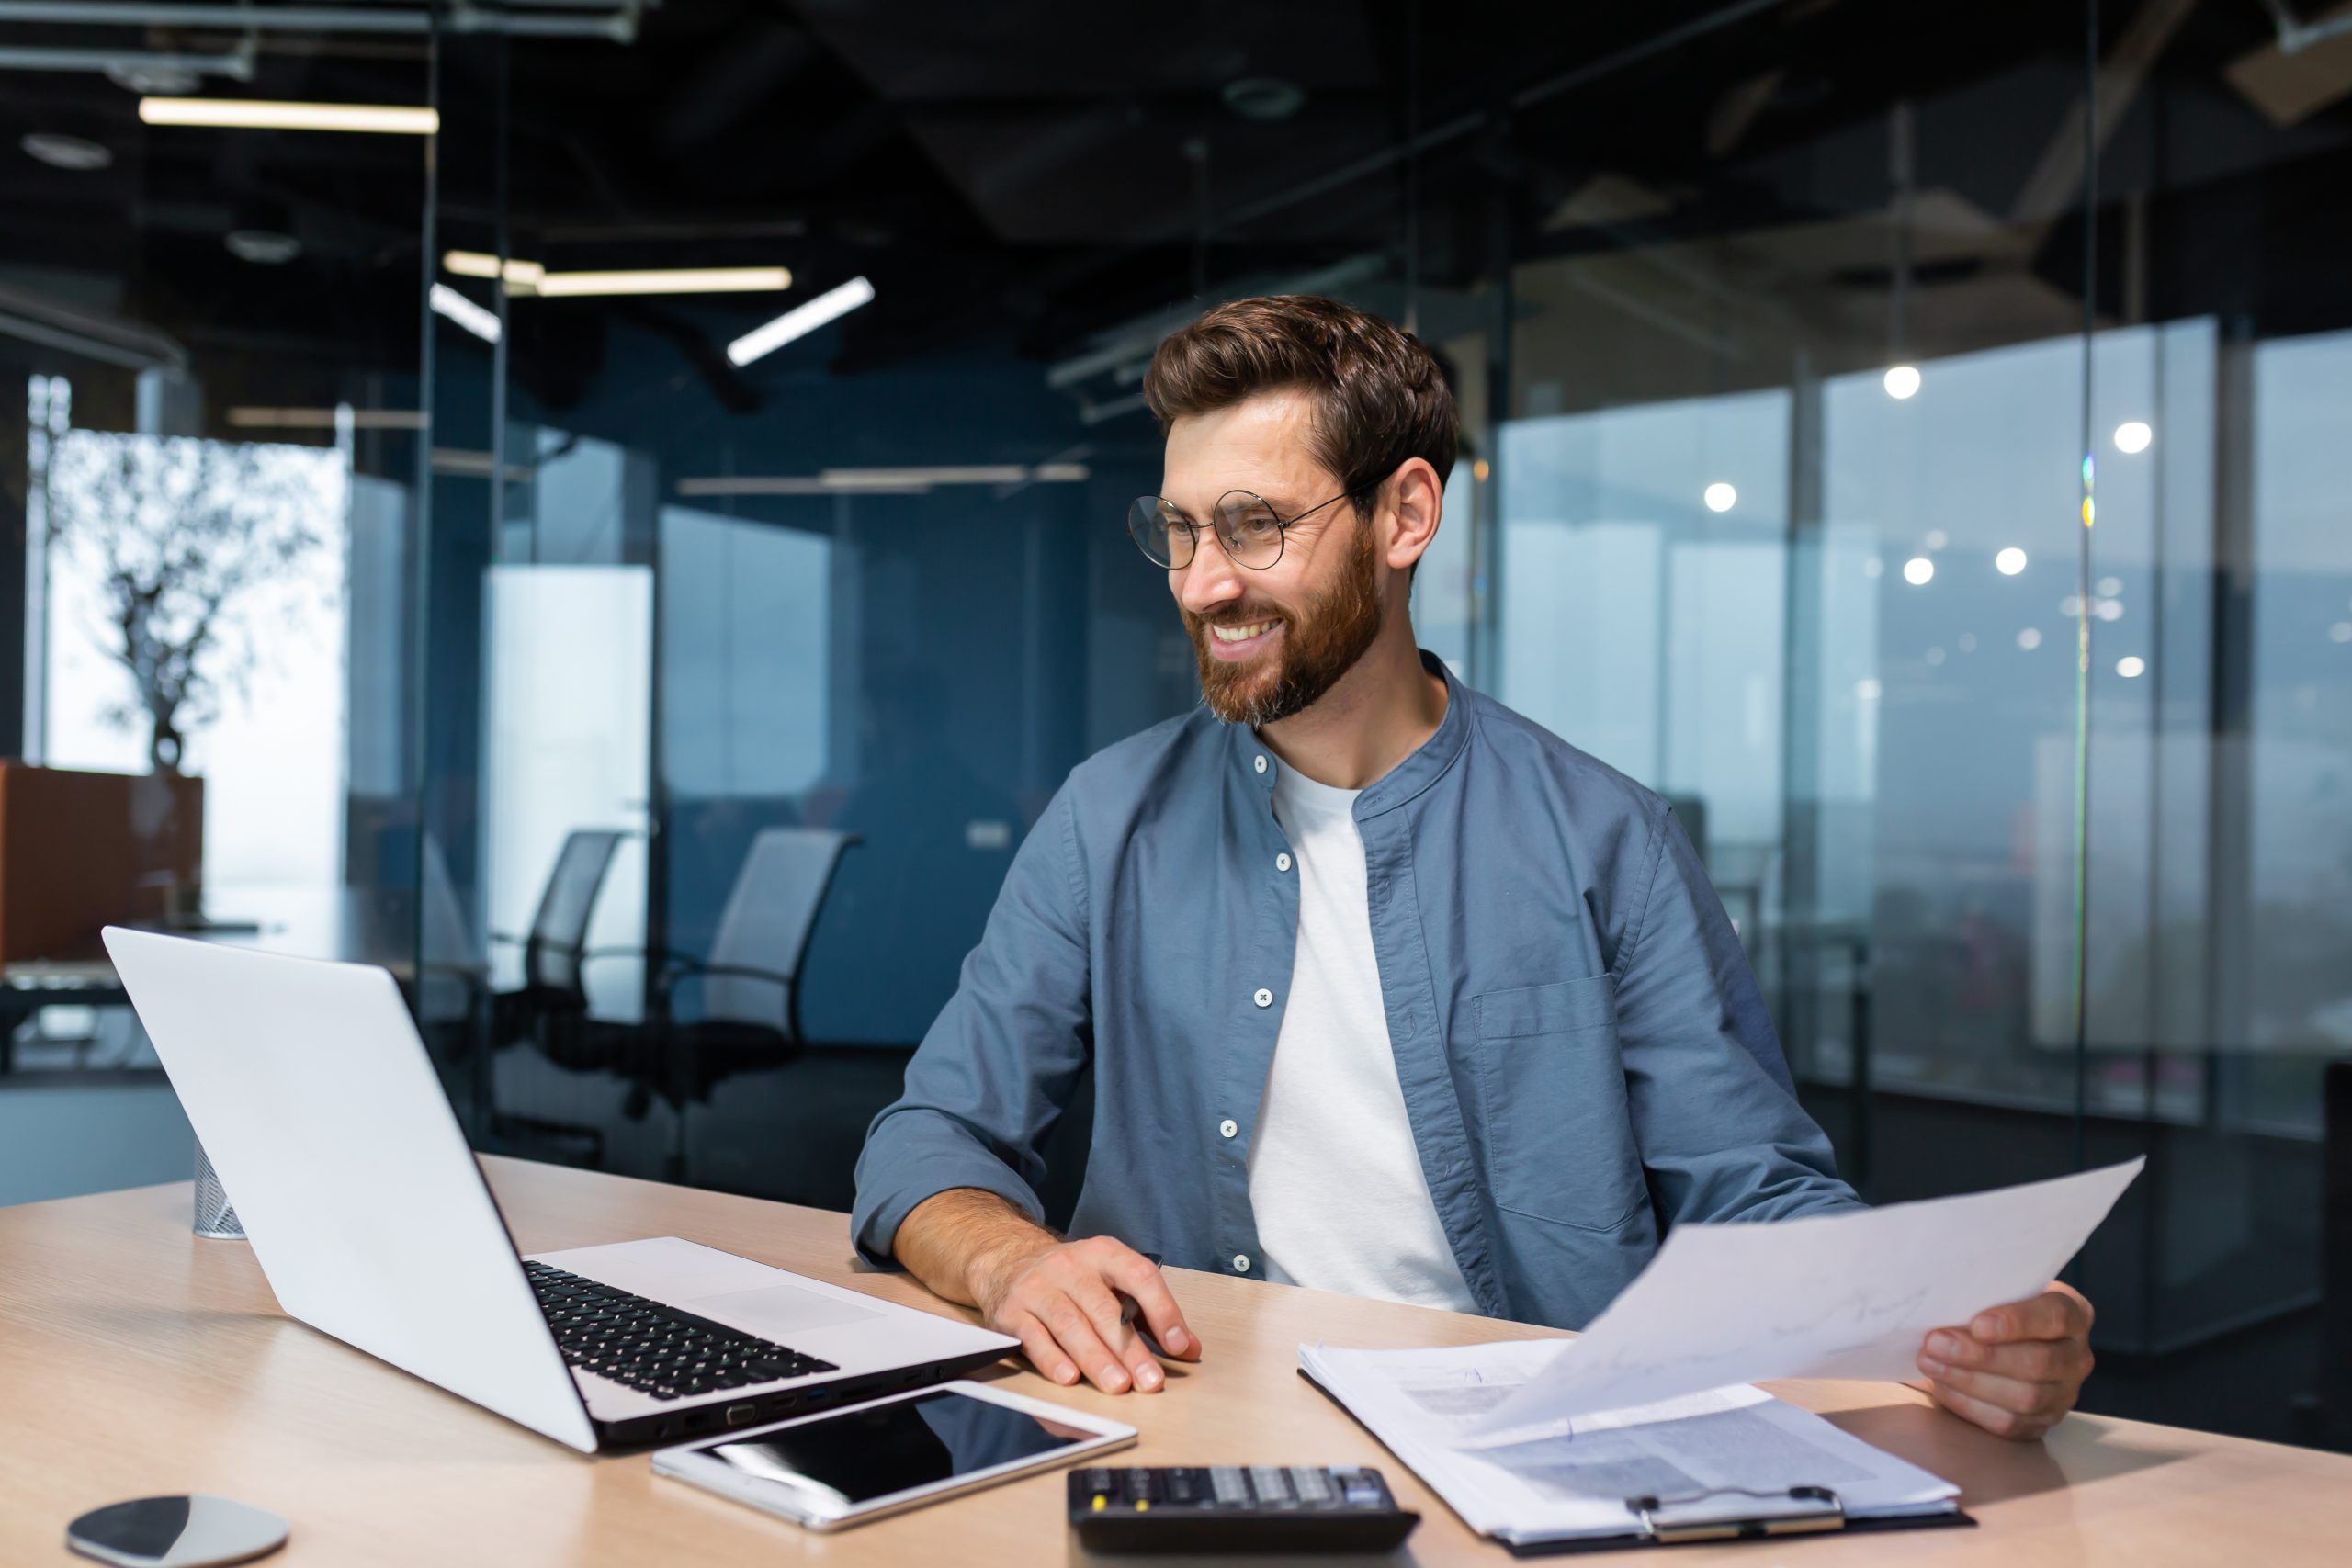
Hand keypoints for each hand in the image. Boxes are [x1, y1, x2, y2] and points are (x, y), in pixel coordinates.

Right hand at [971, 1234, 1201, 1394]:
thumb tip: (1189, 1348)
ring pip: (1070, 1324)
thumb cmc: (1072, 1279)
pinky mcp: (1011, 1311)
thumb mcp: (1111, 1282)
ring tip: (1118, 1385)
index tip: (1179, 1346)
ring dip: (1096, 1358)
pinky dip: (1052, 1359)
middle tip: (1150, 1381)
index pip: (1139, 1277)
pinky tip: (1069, 1378)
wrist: (1007, 1260)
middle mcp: (1070, 1266)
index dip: (1163, 1311)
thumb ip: (1149, 1314)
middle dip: (1130, 1349)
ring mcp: (1038, 1287)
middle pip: (1104, 1309)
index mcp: (1103, 1254)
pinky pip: (1033, 1337)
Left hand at [1916, 1282, 2093, 1439]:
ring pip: (2025, 1397)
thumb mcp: (2000, 1290)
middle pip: (2038, 1362)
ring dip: (1970, 1381)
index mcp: (2074, 1313)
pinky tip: (1942, 1386)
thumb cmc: (1998, 1307)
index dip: (2017, 1322)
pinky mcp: (2043, 1421)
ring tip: (1930, 1363)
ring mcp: (2065, 1393)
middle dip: (1981, 1356)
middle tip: (1936, 1343)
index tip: (1977, 1324)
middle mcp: (2077, 1356)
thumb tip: (1944, 1304)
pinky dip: (1969, 1404)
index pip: (2056, 1316)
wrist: (2005, 1340)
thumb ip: (1985, 1294)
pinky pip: (2009, 1422)